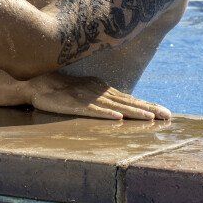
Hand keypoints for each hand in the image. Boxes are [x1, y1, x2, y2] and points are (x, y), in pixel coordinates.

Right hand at [26, 72, 171, 121]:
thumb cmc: (59, 89)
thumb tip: (118, 108)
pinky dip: (104, 114)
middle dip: (148, 109)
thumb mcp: (84, 93)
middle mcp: (97, 92)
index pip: (128, 99)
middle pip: (126, 102)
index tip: (166, 113)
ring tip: (150, 118)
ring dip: (132, 112)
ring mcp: (85, 98)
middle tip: (168, 116)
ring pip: (113, 107)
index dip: (148, 105)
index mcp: (102, 90)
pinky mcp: (71, 104)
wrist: (33, 84)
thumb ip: (100, 98)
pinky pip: (90, 110)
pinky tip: (117, 118)